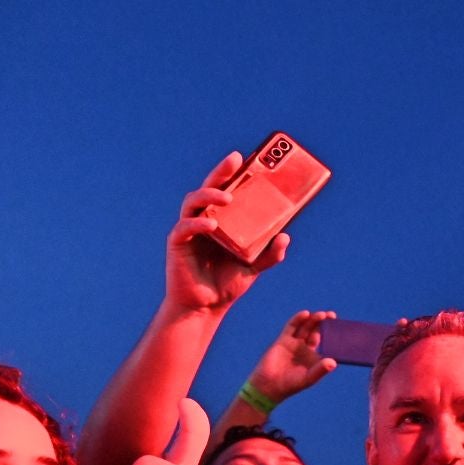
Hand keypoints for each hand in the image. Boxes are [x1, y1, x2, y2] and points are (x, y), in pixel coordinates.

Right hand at [165, 153, 289, 315]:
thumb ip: (270, 253)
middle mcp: (203, 219)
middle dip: (220, 172)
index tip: (244, 157)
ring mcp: (189, 230)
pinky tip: (212, 223)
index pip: (225, 191)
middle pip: (208, 188)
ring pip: (193, 202)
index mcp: (221, 221)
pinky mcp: (177, 243)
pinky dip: (198, 222)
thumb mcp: (254, 267)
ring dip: (209, 195)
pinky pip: (185, 227)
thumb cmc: (227, 283)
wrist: (207, 307)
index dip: (231, 174)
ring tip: (227, 197)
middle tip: (234, 160)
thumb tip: (285, 236)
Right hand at [245, 310, 337, 406]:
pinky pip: (292, 327)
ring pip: (305, 327)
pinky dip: (298, 320)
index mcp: (315, 357)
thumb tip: (333, 362)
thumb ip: (320, 370)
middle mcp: (306, 348)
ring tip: (321, 315)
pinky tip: (305, 314)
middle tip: (332, 315)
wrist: (269, 385)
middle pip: (316, 331)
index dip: (332, 334)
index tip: (340, 326)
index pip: (326, 342)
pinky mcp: (283, 340)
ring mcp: (295, 343)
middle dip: (323, 323)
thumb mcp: (309, 378)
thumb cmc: (292, 384)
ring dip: (313, 320)